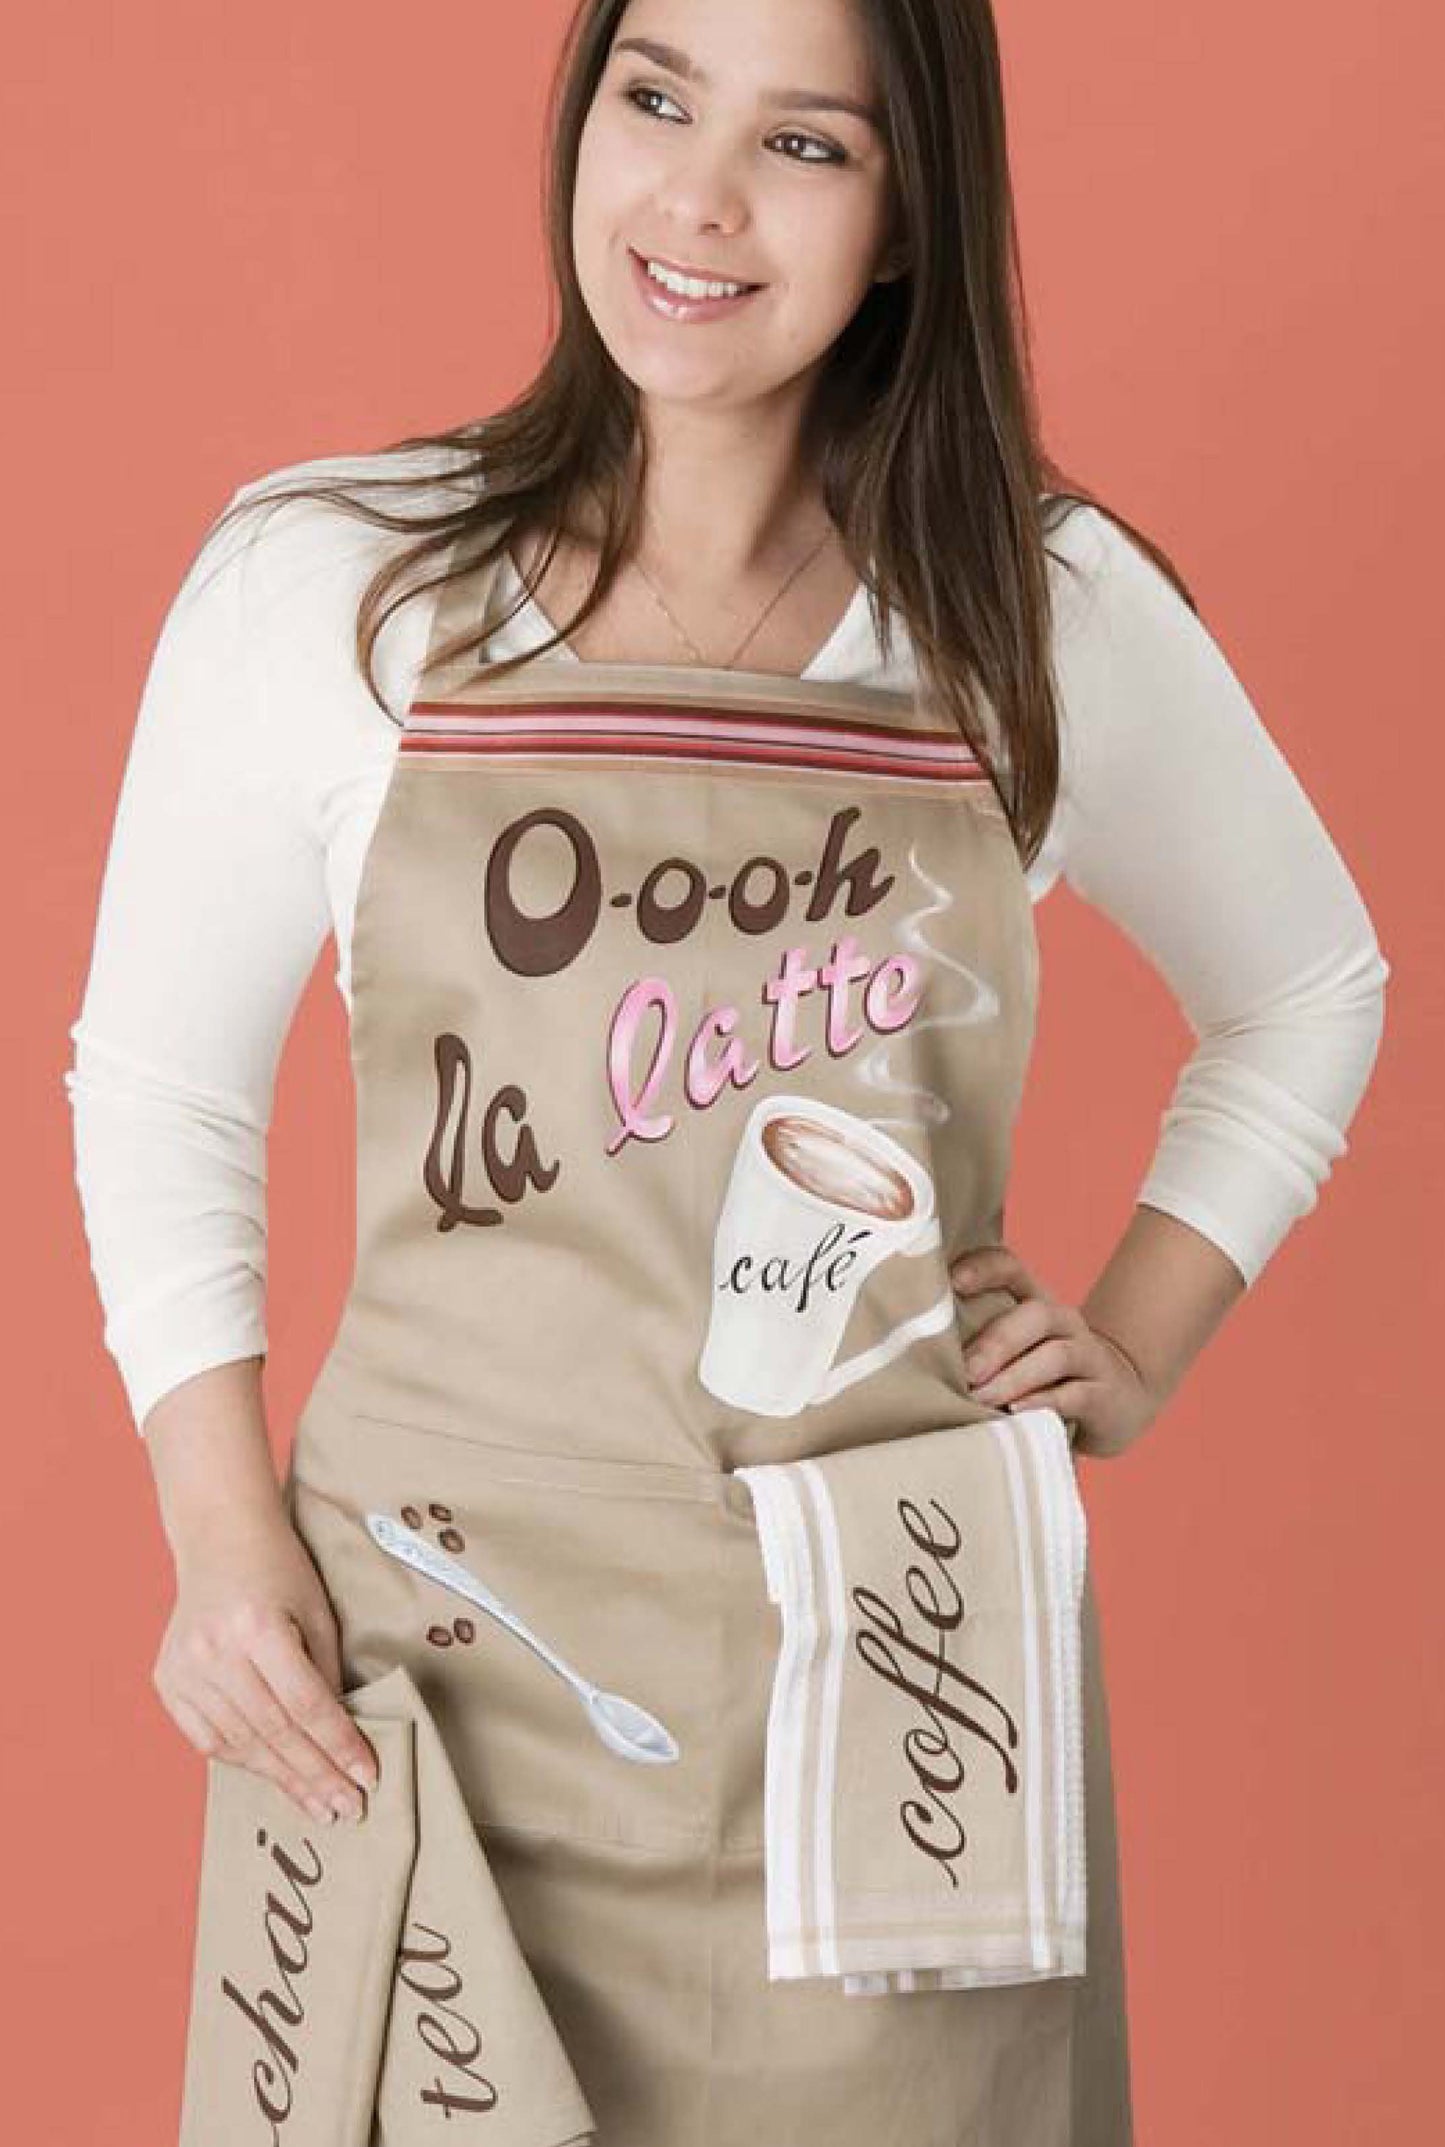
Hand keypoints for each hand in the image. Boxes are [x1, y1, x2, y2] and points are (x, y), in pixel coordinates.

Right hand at [152, 1507, 380, 1824]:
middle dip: (316, 1776)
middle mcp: (214, 1651)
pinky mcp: (167, 1680)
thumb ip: (327, 1675)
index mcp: (257, 1627)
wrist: (220, 1538)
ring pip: (240, 1743)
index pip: (307, 1704)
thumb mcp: (316, 1614)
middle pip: (275, 1731)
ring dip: (283, 1779)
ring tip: (319, 1805)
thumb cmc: (281, 1571)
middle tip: (348, 1809)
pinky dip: (244, 1760)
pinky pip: (208, 1738)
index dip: (339, 1746)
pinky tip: (275, 1777)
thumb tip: (342, 1742)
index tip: (368, 1778)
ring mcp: (184, 1667)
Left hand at [950, 1240, 1158, 1456]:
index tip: (952, 1282)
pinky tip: (1018, 1412)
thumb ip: (972, 1345)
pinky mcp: (1102, 1394)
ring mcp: (1087, 1355)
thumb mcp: (1009, 1353)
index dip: (982, 1268)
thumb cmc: (1039, 1376)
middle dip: (996, 1342)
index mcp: (1033, 1301)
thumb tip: (908, 1356)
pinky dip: (1045, 1402)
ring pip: (1054, 1354)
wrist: (1115, 1401)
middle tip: (966, 1372)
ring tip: (983, 1398)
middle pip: (1033, 1314)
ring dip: (1014, 1377)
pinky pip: (1075, 1394)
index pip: (1010, 1267)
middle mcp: (1062, 1320)